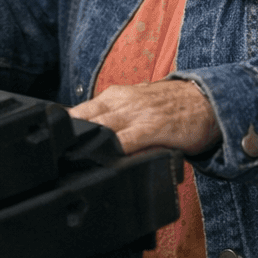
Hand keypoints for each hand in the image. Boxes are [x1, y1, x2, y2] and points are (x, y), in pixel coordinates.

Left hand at [67, 79, 219, 155]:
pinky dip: (114, 149)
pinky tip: (104, 160)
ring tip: (69, 160)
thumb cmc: (170, 106)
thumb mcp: (135, 104)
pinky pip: (128, 139)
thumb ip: (114, 117)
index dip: (63, 130)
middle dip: (67, 138)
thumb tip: (88, 137)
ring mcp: (137, 114)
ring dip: (85, 143)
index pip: (79, 112)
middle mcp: (120, 102)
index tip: (50, 145)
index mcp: (113, 96)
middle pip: (83, 119)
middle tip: (53, 156)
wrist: (207, 99)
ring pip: (101, 128)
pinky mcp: (154, 128)